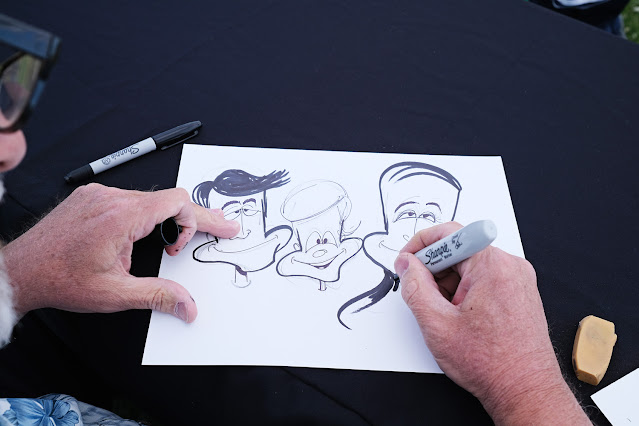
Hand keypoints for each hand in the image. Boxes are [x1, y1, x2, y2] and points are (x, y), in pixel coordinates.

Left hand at [3, 183, 239, 322]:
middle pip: (168, 199)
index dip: (199, 219)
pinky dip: (146, 214)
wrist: (21, 271)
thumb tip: (188, 306)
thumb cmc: (60, 280)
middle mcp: (111, 198)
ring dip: (167, 218)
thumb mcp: (115, 295)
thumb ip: (158, 296)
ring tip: (175, 242)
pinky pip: (129, 198)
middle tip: (220, 226)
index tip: (209, 234)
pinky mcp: (91, 197)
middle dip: (195, 217)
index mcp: (121, 216)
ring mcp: (99, 195)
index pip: (177, 201)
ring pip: (149, 199)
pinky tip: (146, 233)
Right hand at [394, 222, 589, 424]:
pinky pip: (484, 280)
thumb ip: (414, 286)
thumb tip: (406, 264)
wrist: (525, 391)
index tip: (406, 260)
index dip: (420, 245)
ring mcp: (517, 280)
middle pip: (459, 251)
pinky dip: (465, 294)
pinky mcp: (519, 293)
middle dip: (435, 272)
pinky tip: (461, 319)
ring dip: (449, 286)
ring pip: (470, 268)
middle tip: (424, 299)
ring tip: (448, 317)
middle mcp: (510, 267)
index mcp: (492, 265)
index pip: (449, 233)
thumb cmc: (491, 363)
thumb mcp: (436, 323)